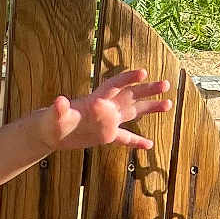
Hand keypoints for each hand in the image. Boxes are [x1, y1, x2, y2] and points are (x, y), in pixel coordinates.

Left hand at [41, 69, 172, 152]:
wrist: (50, 133)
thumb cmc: (51, 121)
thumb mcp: (55, 116)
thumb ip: (60, 109)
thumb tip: (59, 101)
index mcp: (96, 99)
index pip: (114, 86)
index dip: (128, 79)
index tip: (143, 72)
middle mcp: (106, 108)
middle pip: (130, 95)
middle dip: (147, 90)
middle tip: (166, 84)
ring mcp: (108, 121)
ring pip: (133, 112)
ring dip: (150, 108)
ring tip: (169, 104)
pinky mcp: (106, 136)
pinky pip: (124, 138)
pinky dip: (136, 142)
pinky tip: (149, 145)